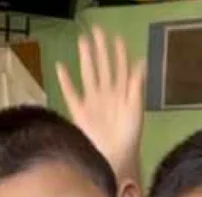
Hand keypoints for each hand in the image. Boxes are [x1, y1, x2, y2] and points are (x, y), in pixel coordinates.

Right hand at [57, 26, 145, 184]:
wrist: (114, 160)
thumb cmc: (128, 139)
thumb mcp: (135, 109)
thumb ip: (136, 86)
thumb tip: (141, 62)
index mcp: (122, 93)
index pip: (120, 67)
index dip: (118, 52)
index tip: (115, 36)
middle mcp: (107, 94)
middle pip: (103, 67)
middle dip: (100, 49)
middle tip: (96, 30)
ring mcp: (93, 102)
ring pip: (88, 75)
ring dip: (85, 59)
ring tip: (82, 41)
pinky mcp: (80, 113)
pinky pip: (71, 93)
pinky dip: (65, 81)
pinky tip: (61, 67)